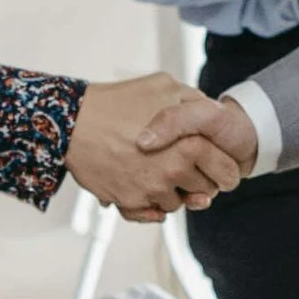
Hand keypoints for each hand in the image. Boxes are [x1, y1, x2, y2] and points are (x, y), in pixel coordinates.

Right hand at [65, 76, 247, 220]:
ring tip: (156, 171)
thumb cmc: (116, 102)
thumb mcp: (163, 85)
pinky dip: (150, 205)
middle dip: (198, 183)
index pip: (226, 171)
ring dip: (171, 193)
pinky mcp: (130, 202)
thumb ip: (192, 98)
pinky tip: (141, 184)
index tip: (216, 167)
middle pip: (204, 191)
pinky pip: (151, 213)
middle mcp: (174, 171)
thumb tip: (209, 106)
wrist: (72, 122)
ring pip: (176, 204)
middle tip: (184, 168)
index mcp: (191, 145)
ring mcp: (152, 190)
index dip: (224, 169)